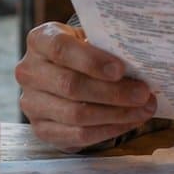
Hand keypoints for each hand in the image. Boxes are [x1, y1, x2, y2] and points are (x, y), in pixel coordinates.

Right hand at [15, 21, 156, 151]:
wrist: (63, 74)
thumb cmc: (84, 52)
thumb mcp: (90, 39)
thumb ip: (106, 46)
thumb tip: (140, 63)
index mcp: (40, 40)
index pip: (61, 49)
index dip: (91, 61)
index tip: (120, 69)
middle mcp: (29, 71)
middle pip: (71, 85)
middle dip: (113, 92)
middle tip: (143, 94)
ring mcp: (31, 103)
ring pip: (75, 114)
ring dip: (115, 114)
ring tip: (143, 109)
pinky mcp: (41, 129)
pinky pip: (77, 135)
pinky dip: (108, 130)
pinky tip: (129, 122)